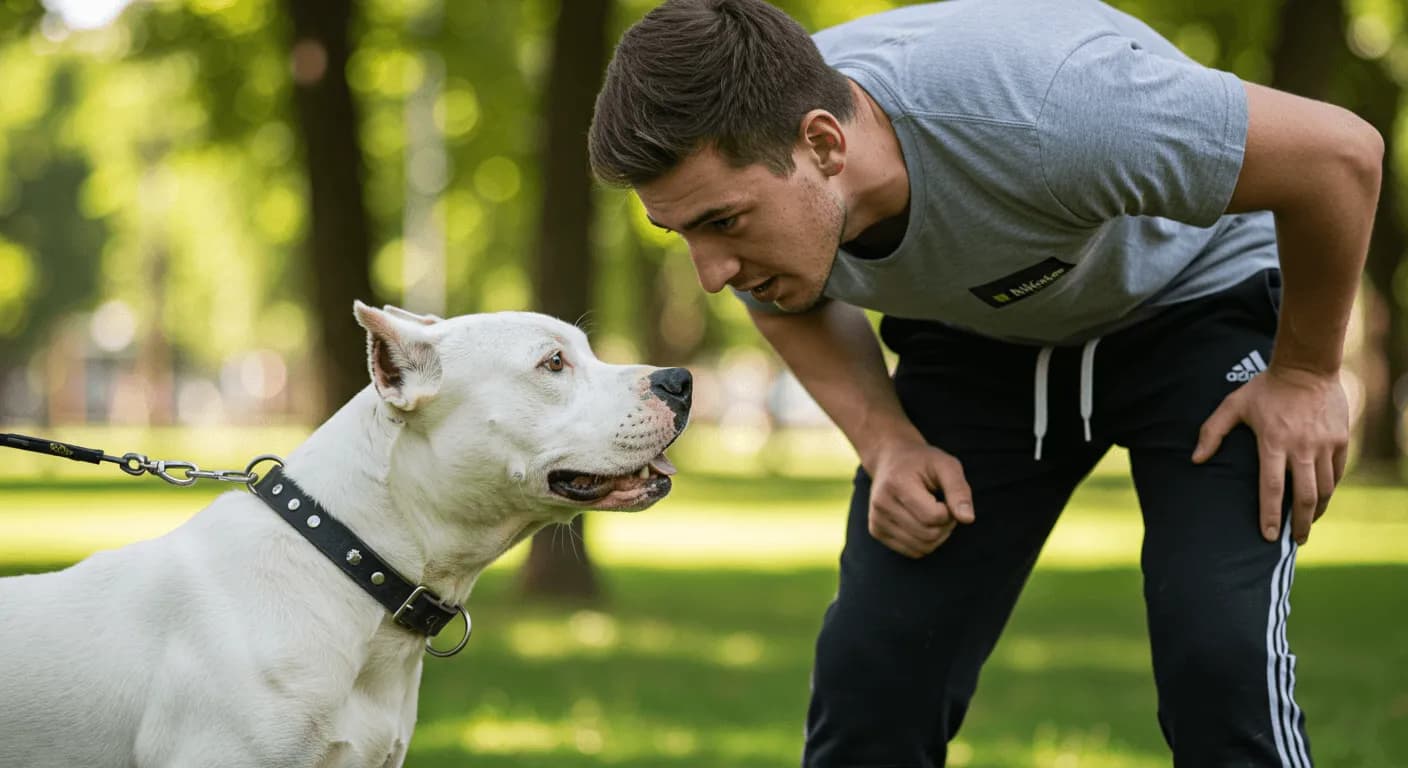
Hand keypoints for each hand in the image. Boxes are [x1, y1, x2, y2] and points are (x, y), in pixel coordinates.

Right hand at [864, 436, 975, 557]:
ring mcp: (876, 520)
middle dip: (945, 525)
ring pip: (922, 548)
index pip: (934, 517)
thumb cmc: (923, 462)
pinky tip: (921, 522)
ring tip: (933, 514)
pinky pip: (913, 552)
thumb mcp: (946, 465)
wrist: (890, 459)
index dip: (949, 511)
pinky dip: (925, 542)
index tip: (946, 497)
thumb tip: (968, 519)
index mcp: (897, 484)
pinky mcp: (876, 531)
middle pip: (929, 535)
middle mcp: (881, 504)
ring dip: (937, 535)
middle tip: (944, 506)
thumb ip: (959, 490)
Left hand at [1192, 365, 1348, 544]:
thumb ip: (1212, 432)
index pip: (1272, 488)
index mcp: (1273, 442)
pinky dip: (1330, 489)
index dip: (1270, 516)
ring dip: (1317, 510)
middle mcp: (1302, 447)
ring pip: (1325, 488)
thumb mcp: (1233, 405)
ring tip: (1308, 524)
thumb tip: (1195, 460)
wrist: (1306, 367)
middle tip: (1297, 541)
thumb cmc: (1265, 388)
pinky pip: (1337, 472)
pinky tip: (1322, 498)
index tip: (1269, 537)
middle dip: (1301, 524)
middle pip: (1305, 497)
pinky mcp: (1340, 439)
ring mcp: (1325, 444)